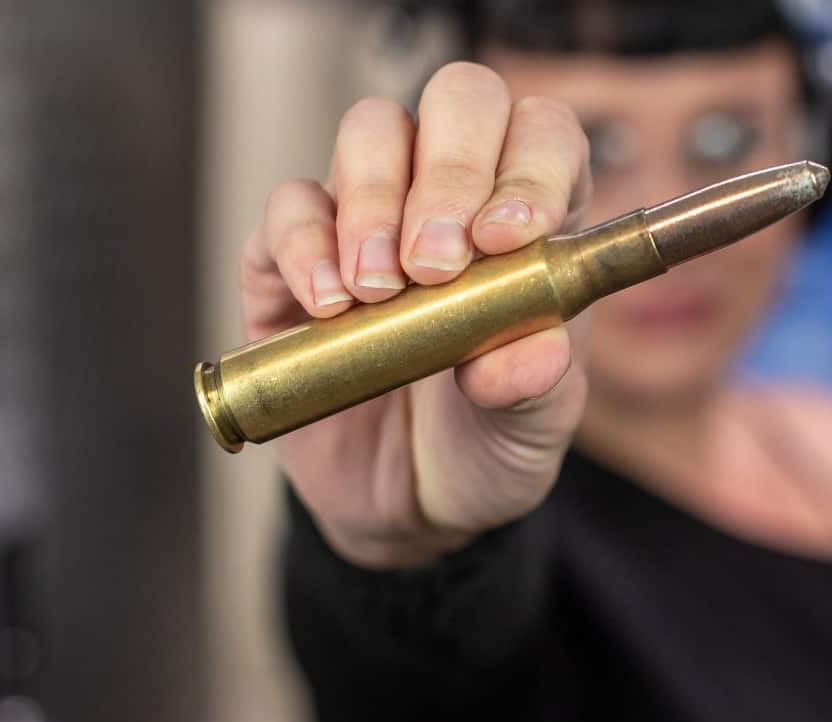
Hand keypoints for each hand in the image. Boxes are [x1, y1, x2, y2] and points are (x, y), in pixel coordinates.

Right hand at [238, 63, 591, 567]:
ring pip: (371, 132)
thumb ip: (537, 387)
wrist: (408, 510)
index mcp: (532, 221)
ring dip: (374, 202)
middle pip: (457, 101)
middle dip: (448, 171)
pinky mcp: (293, 261)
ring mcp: (371, 219)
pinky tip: (330, 304)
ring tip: (381, 291)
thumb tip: (528, 353)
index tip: (508, 235)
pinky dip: (304, 245)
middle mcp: (454, 198)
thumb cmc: (487, 447)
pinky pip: (289, 207)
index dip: (530, 163)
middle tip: (436, 265)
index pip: (543, 134)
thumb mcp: (532, 431)